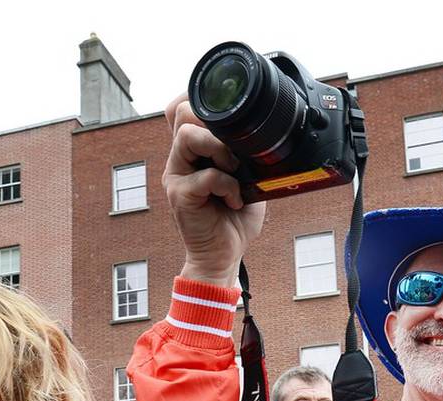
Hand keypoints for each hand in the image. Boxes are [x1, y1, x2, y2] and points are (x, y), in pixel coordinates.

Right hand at [163, 95, 265, 286]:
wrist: (223, 256)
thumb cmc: (234, 219)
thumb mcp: (246, 178)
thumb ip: (245, 154)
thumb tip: (266, 132)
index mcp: (193, 151)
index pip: (181, 109)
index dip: (200, 102)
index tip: (227, 119)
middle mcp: (179, 159)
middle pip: (181, 113)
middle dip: (213, 124)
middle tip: (234, 149)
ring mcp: (176, 175)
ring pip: (188, 136)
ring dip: (219, 149)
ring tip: (235, 170)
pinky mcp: (180, 195)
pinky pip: (205, 175)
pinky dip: (228, 185)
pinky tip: (236, 199)